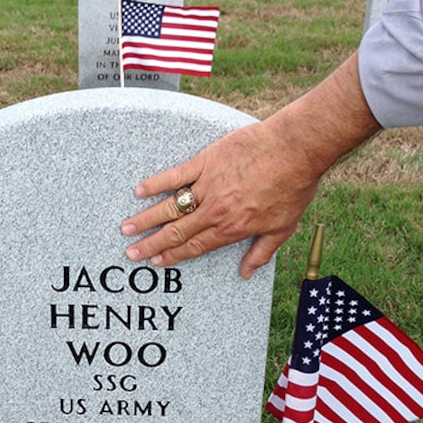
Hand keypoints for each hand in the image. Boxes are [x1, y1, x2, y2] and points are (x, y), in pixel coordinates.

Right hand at [121, 116, 320, 278]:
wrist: (296, 149)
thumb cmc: (293, 187)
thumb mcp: (283, 227)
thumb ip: (261, 252)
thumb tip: (247, 274)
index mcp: (231, 228)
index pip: (195, 247)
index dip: (173, 256)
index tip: (156, 262)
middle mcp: (215, 211)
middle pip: (176, 232)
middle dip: (151, 244)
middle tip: (132, 252)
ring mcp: (208, 186)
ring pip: (170, 207)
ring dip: (146, 219)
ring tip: (126, 228)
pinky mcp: (207, 162)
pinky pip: (176, 175)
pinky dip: (157, 184)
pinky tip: (139, 191)